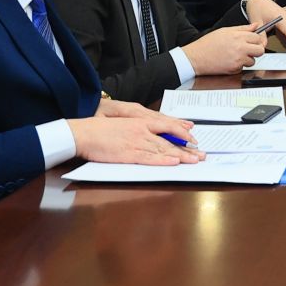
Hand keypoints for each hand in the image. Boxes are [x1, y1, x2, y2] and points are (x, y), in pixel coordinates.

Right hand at [71, 102, 202, 163]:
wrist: (83, 133)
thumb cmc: (100, 129)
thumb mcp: (123, 124)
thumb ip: (139, 128)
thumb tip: (153, 136)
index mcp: (140, 122)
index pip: (168, 126)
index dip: (182, 133)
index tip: (193, 139)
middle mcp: (142, 131)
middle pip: (169, 140)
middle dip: (188, 149)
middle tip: (202, 154)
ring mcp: (136, 143)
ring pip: (164, 150)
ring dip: (181, 156)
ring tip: (195, 161)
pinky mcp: (128, 154)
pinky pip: (150, 158)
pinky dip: (163, 161)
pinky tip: (174, 163)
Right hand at [185, 23, 264, 75]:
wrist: (195, 57)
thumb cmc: (208, 44)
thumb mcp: (225, 31)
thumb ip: (243, 28)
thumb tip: (255, 25)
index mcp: (238, 36)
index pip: (258, 37)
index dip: (256, 40)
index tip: (253, 41)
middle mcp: (240, 48)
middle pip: (260, 50)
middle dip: (256, 50)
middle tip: (248, 50)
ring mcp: (238, 59)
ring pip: (253, 61)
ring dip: (247, 59)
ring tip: (236, 56)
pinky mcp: (234, 69)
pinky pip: (243, 68)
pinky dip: (238, 66)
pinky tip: (230, 61)